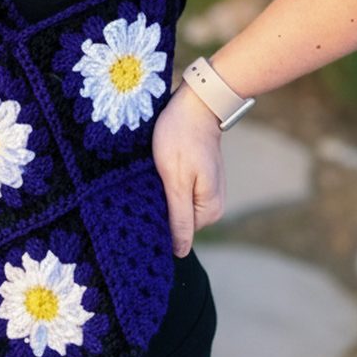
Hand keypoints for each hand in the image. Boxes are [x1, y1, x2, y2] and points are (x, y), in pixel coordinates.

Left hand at [151, 79, 226, 256]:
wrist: (195, 103)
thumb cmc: (181, 137)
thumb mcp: (176, 180)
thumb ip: (179, 218)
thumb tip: (181, 253)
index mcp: (209, 210)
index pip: (177, 233)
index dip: (157, 220)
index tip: (143, 203)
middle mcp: (213, 204)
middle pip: (177, 219)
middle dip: (159, 205)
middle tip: (146, 183)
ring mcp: (208, 190)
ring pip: (176, 204)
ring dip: (161, 192)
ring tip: (151, 174)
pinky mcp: (200, 177)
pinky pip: (180, 191)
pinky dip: (166, 183)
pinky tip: (159, 169)